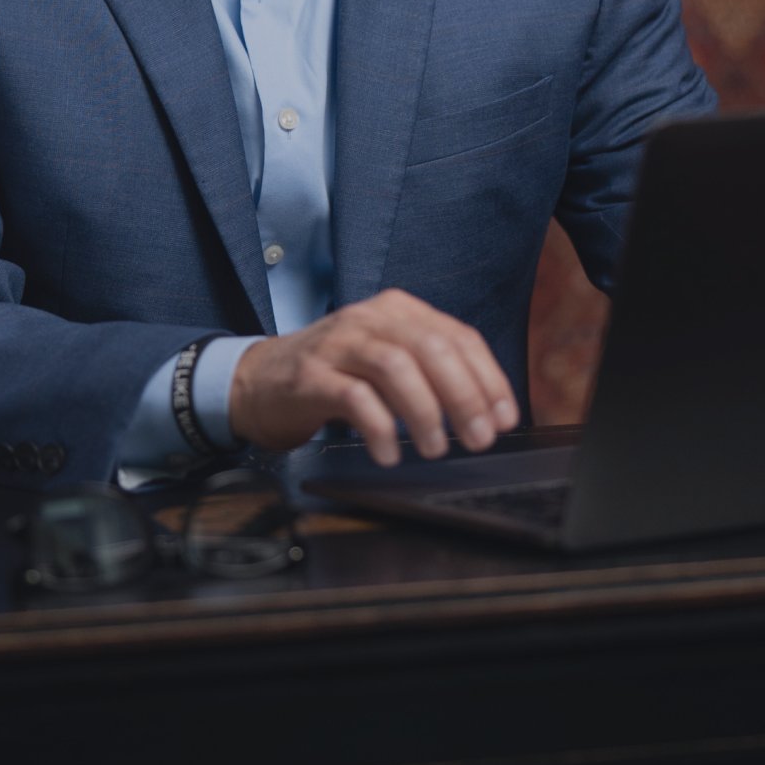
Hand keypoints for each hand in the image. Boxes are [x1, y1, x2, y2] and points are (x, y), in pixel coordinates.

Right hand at [229, 288, 518, 465]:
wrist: (259, 381)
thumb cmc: (334, 375)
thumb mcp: (386, 361)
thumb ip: (429, 372)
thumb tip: (487, 411)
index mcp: (397, 310)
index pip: (458, 336)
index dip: (488, 378)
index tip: (505, 417)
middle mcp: (369, 319)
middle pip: (431, 348)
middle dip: (465, 396)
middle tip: (479, 438)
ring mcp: (338, 344)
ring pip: (396, 367)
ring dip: (425, 412)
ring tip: (436, 448)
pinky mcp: (311, 375)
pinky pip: (354, 397)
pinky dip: (379, 428)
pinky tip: (388, 453)